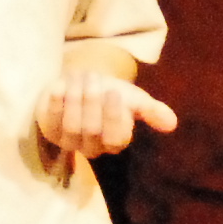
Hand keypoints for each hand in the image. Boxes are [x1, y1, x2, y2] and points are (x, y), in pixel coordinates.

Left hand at [38, 67, 177, 160]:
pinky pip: (51, 120)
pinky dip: (55, 102)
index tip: (113, 91)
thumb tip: (172, 123)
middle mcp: (92, 147)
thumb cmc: (110, 94)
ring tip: (79, 77)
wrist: (81, 85)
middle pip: (92, 130)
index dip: (114, 116)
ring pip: (72, 126)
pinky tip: (59, 86)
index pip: (116, 138)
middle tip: (93, 76)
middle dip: (93, 100)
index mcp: (115, 141)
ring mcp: (69, 141)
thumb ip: (152, 110)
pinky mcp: (50, 130)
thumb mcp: (133, 99)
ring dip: (76, 99)